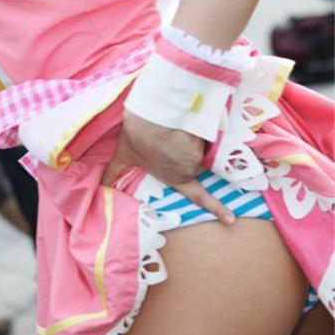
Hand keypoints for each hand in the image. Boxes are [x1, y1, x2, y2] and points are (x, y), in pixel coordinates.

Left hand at [101, 110, 235, 225]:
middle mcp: (190, 170)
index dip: (217, 208)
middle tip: (171, 135)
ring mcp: (199, 156)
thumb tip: (102, 185)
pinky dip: (198, 124)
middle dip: (187, 145)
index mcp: (175, 177)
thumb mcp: (124, 154)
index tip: (232, 219)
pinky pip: (205, 129)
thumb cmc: (137, 135)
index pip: (198, 196)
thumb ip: (116, 170)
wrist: (151, 115)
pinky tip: (185, 119)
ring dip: (191, 132)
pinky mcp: (206, 140)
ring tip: (173, 124)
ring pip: (201, 141)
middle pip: (197, 157)